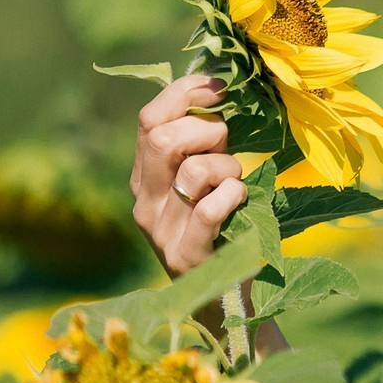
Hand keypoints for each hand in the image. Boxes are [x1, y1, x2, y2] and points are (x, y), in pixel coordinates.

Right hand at [129, 73, 247, 277]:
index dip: (185, 93)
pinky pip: (210, 208)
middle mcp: (145, 201)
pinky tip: (238, 200)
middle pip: (163, 139)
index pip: (149, 119)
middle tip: (227, 147)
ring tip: (234, 184)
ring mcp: (162, 231)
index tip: (219, 88)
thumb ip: (201, 143)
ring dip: (228, 168)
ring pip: (194, 172)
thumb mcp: (202, 179)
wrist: (221, 296)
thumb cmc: (221, 226)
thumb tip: (218, 86)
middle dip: (207, 130)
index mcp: (144, 177)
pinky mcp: (187, 256)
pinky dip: (233, 195)